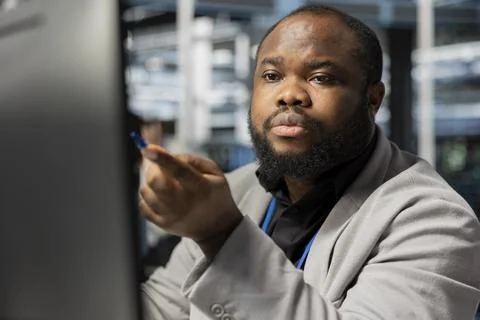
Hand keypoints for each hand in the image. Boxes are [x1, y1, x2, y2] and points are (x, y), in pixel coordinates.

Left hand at [139, 144, 242, 258]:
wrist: (217, 227)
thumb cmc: (214, 193)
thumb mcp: (214, 172)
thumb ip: (192, 159)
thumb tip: (165, 154)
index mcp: (201, 188)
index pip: (180, 171)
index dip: (163, 159)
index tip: (147, 148)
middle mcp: (185, 203)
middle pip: (156, 182)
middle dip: (152, 168)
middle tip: (159, 167)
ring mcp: (172, 216)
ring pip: (146, 192)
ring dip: (149, 182)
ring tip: (163, 183)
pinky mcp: (163, 224)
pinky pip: (143, 206)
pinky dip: (147, 197)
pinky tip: (159, 196)